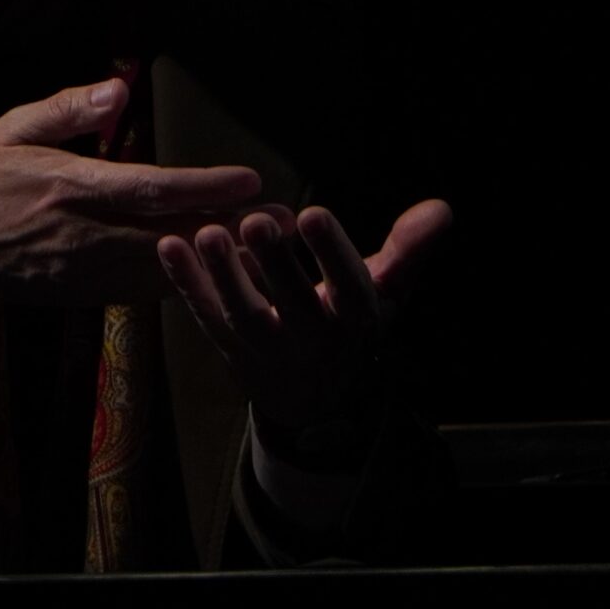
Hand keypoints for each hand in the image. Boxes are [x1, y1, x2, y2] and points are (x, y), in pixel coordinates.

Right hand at [0, 78, 263, 322]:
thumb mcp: (12, 128)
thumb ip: (68, 108)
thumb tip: (119, 89)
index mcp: (68, 187)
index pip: (147, 188)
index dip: (203, 186)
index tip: (249, 179)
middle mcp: (83, 235)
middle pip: (171, 234)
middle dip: (232, 227)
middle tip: (285, 219)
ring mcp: (86, 272)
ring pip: (167, 268)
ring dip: (220, 258)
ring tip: (271, 246)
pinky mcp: (87, 295)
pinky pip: (147, 289)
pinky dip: (189, 281)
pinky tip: (225, 271)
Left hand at [157, 198, 453, 444]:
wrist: (321, 401)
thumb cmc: (356, 325)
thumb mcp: (389, 292)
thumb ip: (409, 248)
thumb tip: (441, 206)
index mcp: (356, 320)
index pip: (349, 287)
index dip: (331, 253)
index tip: (314, 213)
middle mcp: (313, 340)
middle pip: (292, 303)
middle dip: (274, 264)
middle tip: (256, 221)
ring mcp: (268, 350)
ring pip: (244, 317)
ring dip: (223, 276)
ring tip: (207, 233)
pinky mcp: (232, 350)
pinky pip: (207, 319)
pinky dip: (186, 285)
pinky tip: (167, 245)